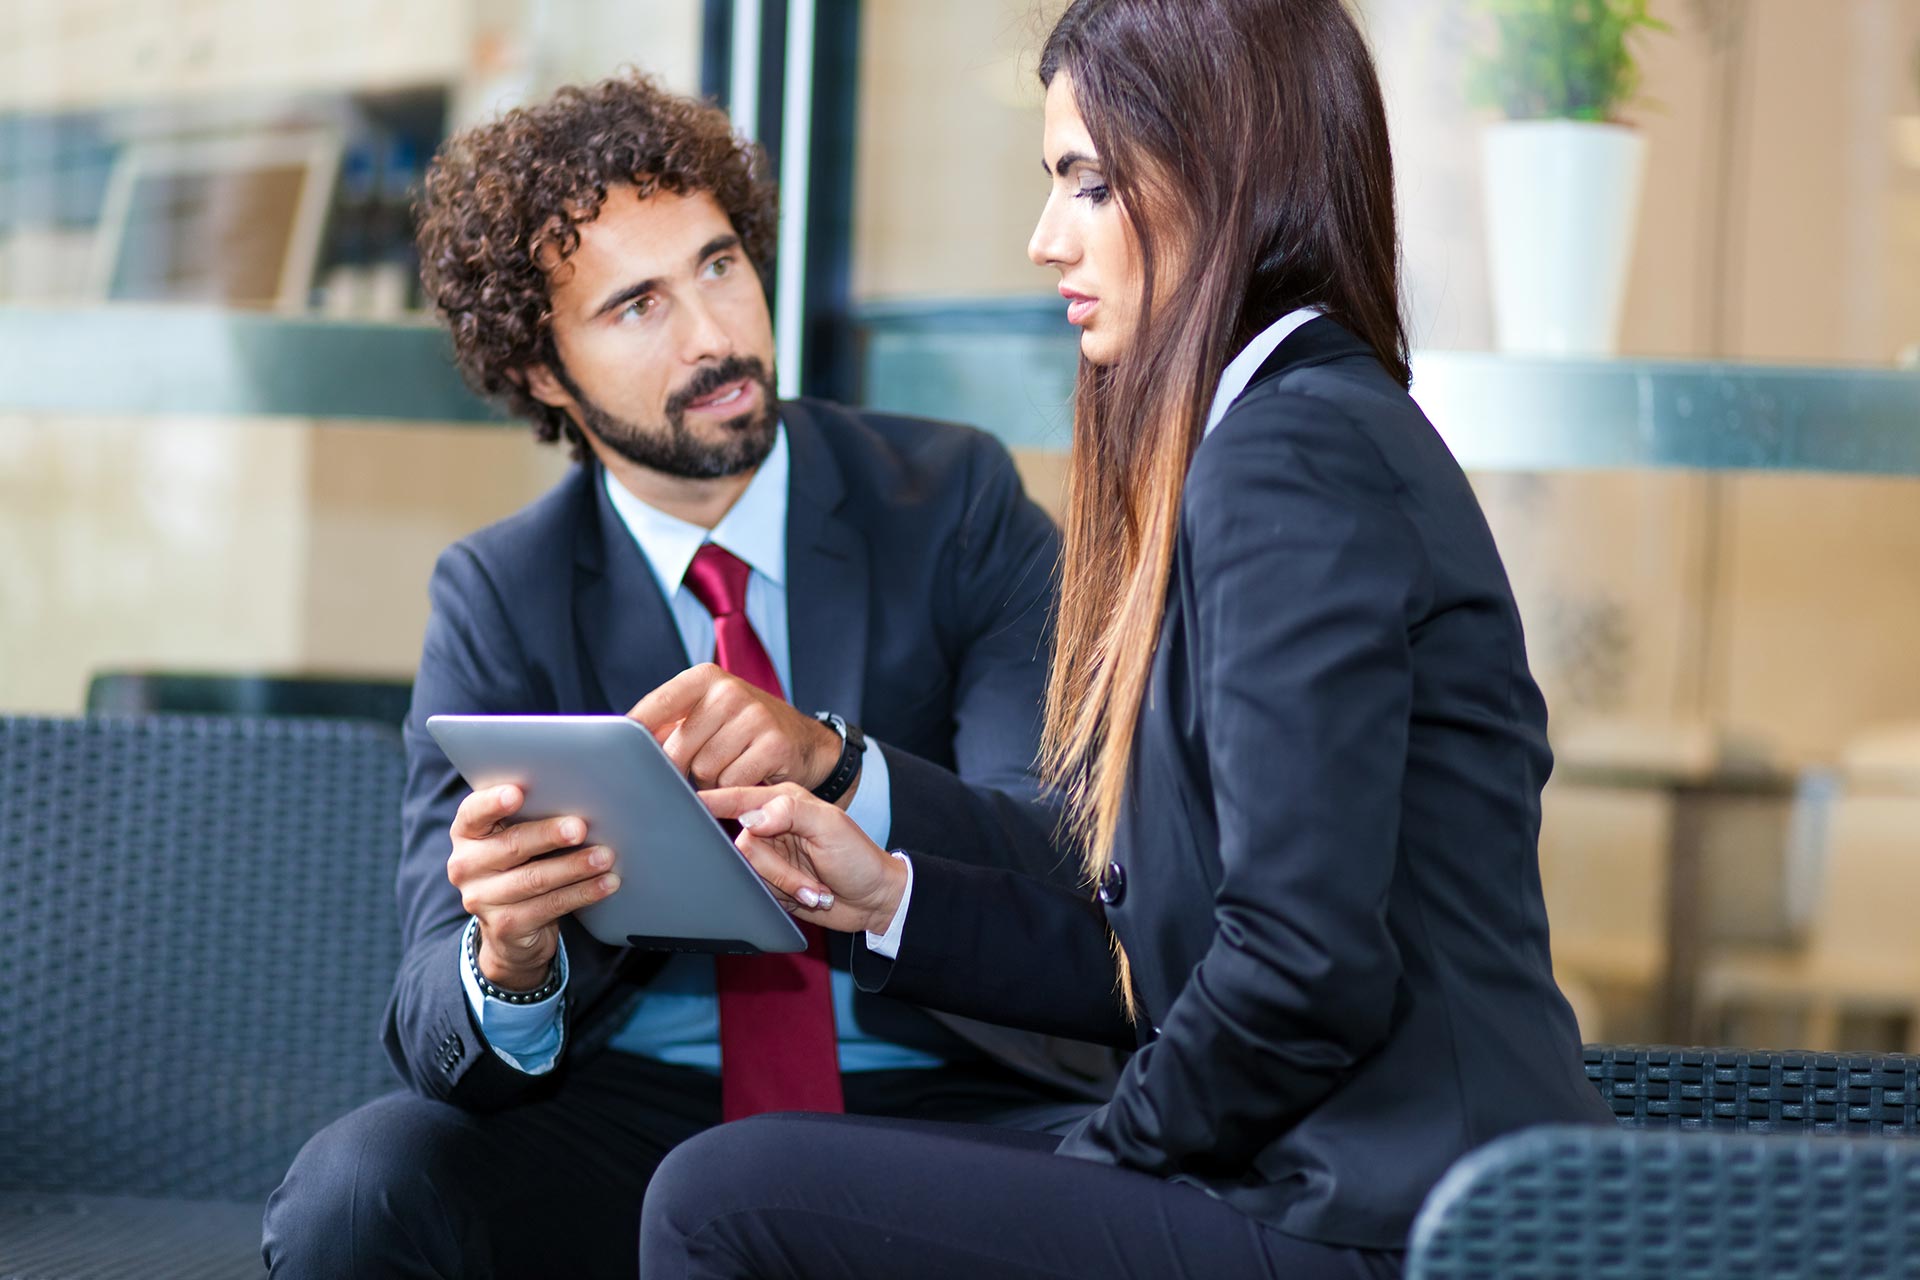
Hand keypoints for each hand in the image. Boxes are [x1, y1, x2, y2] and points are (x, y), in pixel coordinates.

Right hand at [446, 784, 619, 988]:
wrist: (511, 928)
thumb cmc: (520, 864)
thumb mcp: (515, 839)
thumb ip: (529, 817)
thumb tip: (579, 796)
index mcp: (466, 834)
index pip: (473, 813)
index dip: (493, 802)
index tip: (517, 793)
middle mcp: (465, 866)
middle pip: (512, 846)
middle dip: (550, 835)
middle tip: (581, 828)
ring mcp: (481, 899)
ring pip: (534, 879)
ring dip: (575, 866)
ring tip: (605, 857)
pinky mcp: (505, 926)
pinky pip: (549, 906)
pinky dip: (583, 892)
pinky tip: (606, 883)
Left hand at [629, 664, 853, 803]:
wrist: (807, 744)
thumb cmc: (745, 732)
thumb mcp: (707, 715)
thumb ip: (667, 724)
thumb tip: (621, 745)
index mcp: (705, 678)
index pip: (656, 707)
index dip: (634, 736)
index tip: (619, 755)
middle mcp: (729, 691)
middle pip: (676, 749)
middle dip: (681, 769)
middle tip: (700, 768)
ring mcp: (754, 716)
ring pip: (704, 770)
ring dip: (711, 782)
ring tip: (729, 769)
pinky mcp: (773, 744)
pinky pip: (732, 783)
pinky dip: (735, 789)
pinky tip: (749, 777)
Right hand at [702, 783, 906, 935]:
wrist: (873, 900)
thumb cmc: (858, 857)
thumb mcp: (830, 825)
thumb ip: (790, 811)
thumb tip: (750, 817)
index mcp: (783, 802)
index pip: (739, 797)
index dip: (714, 800)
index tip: (688, 804)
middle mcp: (771, 826)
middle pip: (742, 845)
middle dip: (776, 868)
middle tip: (809, 879)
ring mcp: (770, 855)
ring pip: (748, 871)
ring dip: (785, 885)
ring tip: (815, 888)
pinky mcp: (770, 881)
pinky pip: (756, 889)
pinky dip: (784, 897)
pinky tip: (808, 895)